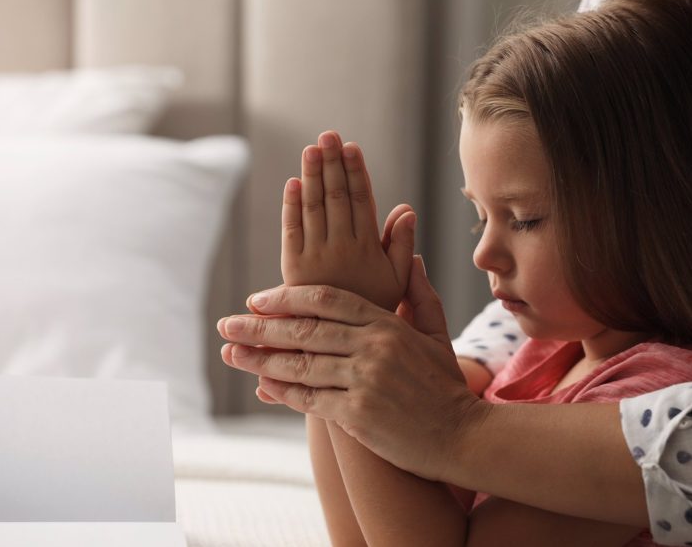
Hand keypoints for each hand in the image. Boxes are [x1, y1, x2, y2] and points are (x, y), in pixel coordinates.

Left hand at [219, 256, 481, 482]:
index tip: (258, 299)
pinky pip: (309, 398)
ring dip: (259, 359)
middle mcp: (372, 347)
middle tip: (227, 324)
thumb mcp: (436, 332)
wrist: (464, 436)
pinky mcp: (357, 415)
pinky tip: (260, 383)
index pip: (326, 300)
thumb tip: (410, 256)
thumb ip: (418, 293)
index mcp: (387, 323)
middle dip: (259, 327)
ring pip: (300, 364)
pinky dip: (282, 391)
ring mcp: (363, 381)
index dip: (287, 298)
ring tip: (230, 354)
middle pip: (304, 330)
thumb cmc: (446, 384)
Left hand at [281, 130, 414, 311]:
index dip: (356, 172)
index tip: (352, 147)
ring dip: (312, 175)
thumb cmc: (374, 309)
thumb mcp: (397, 281)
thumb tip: (406, 209)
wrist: (341, 347)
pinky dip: (291, 206)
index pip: (362, 201)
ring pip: (313, 208)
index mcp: (368, 249)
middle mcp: (341, 249)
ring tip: (312, 149)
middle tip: (328, 135)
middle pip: (336, 197)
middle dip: (333, 164)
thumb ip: (401, 245)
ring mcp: (315, 257)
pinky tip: (293, 183)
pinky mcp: (293, 268)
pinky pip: (291, 230)